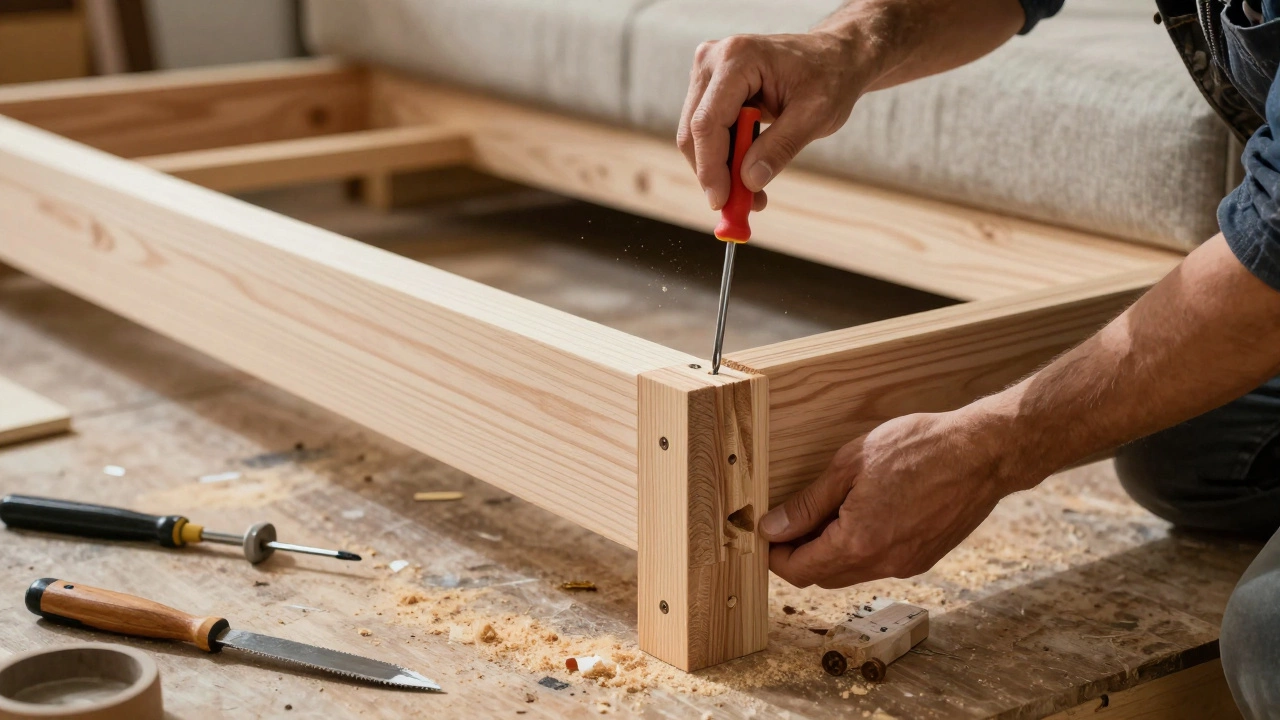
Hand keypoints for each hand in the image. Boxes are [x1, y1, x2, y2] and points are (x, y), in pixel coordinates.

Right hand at [677, 31, 868, 210]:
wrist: (833, 57)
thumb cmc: (829, 77)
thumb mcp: (815, 115)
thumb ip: (781, 147)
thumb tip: (749, 181)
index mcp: (737, 58)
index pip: (708, 122)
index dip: (711, 167)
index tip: (722, 202)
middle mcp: (713, 60)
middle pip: (694, 132)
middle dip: (714, 174)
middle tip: (739, 208)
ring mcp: (707, 73)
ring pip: (696, 137)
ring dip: (719, 170)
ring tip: (752, 194)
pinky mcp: (709, 88)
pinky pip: (707, 132)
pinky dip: (724, 159)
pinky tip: (748, 173)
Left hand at [758, 410, 1033, 587]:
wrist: (983, 454)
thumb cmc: (920, 448)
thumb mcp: (850, 464)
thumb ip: (809, 502)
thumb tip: (774, 526)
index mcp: (858, 543)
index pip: (799, 570)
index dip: (775, 555)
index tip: (767, 534)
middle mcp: (883, 564)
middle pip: (823, 577)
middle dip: (800, 555)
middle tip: (790, 521)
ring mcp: (907, 565)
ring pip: (851, 571)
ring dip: (830, 551)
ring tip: (826, 512)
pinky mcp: (924, 558)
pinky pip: (878, 563)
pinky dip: (860, 548)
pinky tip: (861, 514)